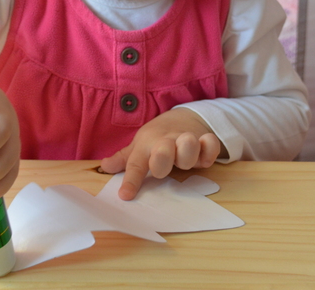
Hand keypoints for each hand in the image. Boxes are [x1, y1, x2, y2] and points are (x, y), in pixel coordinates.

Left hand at [100, 108, 222, 200]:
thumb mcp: (139, 146)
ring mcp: (187, 142)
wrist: (182, 117)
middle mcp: (166, 143)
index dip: (131, 181)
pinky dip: (210, 151)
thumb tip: (104, 167)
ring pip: (188, 145)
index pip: (136, 165)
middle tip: (160, 169)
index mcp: (147, 146)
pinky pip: (210, 145)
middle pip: (164, 149)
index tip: (125, 196)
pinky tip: (205, 158)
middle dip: (162, 158)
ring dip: (187, 154)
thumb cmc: (156, 138)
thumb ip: (124, 159)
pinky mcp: (205, 144)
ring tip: (184, 162)